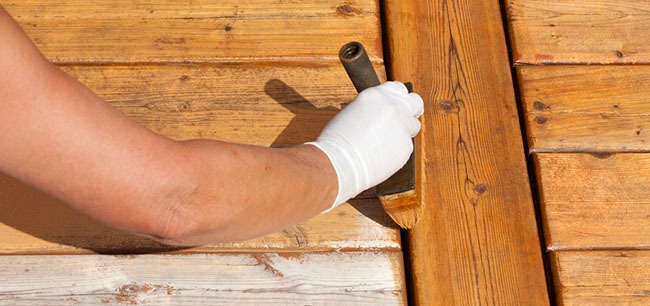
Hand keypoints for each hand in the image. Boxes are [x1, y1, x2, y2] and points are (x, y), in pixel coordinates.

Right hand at [308, 81, 423, 210]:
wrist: (339, 163)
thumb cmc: (337, 141)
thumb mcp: (352, 112)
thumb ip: (372, 109)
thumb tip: (380, 114)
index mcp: (376, 95)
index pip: (398, 88)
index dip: (398, 98)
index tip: (398, 105)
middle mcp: (392, 107)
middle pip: (415, 101)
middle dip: (412, 109)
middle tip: (406, 118)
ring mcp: (402, 126)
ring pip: (413, 125)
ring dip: (405, 131)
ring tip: (387, 141)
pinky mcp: (406, 146)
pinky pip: (406, 146)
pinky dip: (397, 150)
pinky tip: (382, 154)